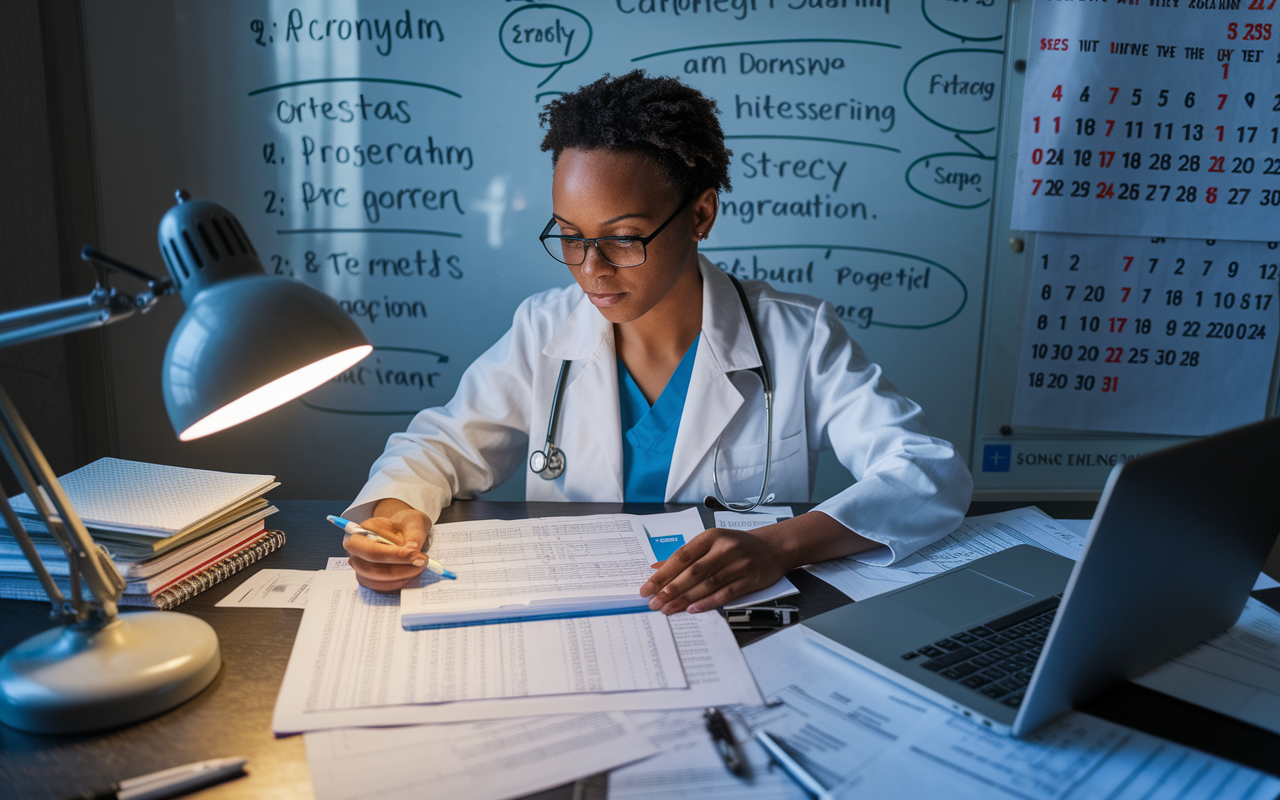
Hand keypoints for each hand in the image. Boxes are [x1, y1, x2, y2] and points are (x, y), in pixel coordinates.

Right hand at [343, 499, 432, 592]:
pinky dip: (400, 582)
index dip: (394, 555)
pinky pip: (382, 587)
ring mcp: (360, 568)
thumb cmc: (404, 526)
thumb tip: (413, 552)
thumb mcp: (412, 524)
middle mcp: (356, 553)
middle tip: (422, 562)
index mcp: (359, 533)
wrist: (403, 530)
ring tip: (420, 566)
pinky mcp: (369, 579)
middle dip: (400, 569)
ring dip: (401, 577)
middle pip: (372, 569)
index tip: (416, 556)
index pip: (372, 550)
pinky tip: (412, 573)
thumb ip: (412, 537)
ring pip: (377, 581)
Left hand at [639, 527, 787, 613]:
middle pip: (693, 571)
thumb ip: (686, 557)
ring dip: (685, 599)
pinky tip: (693, 609)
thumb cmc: (737, 547)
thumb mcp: (711, 544)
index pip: (681, 556)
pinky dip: (708, 602)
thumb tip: (657, 569)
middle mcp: (724, 548)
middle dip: (671, 589)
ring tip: (668, 609)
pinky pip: (726, 593)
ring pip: (707, 584)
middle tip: (654, 603)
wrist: (773, 548)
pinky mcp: (750, 579)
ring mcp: (738, 564)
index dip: (663, 574)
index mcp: (711, 537)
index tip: (647, 587)